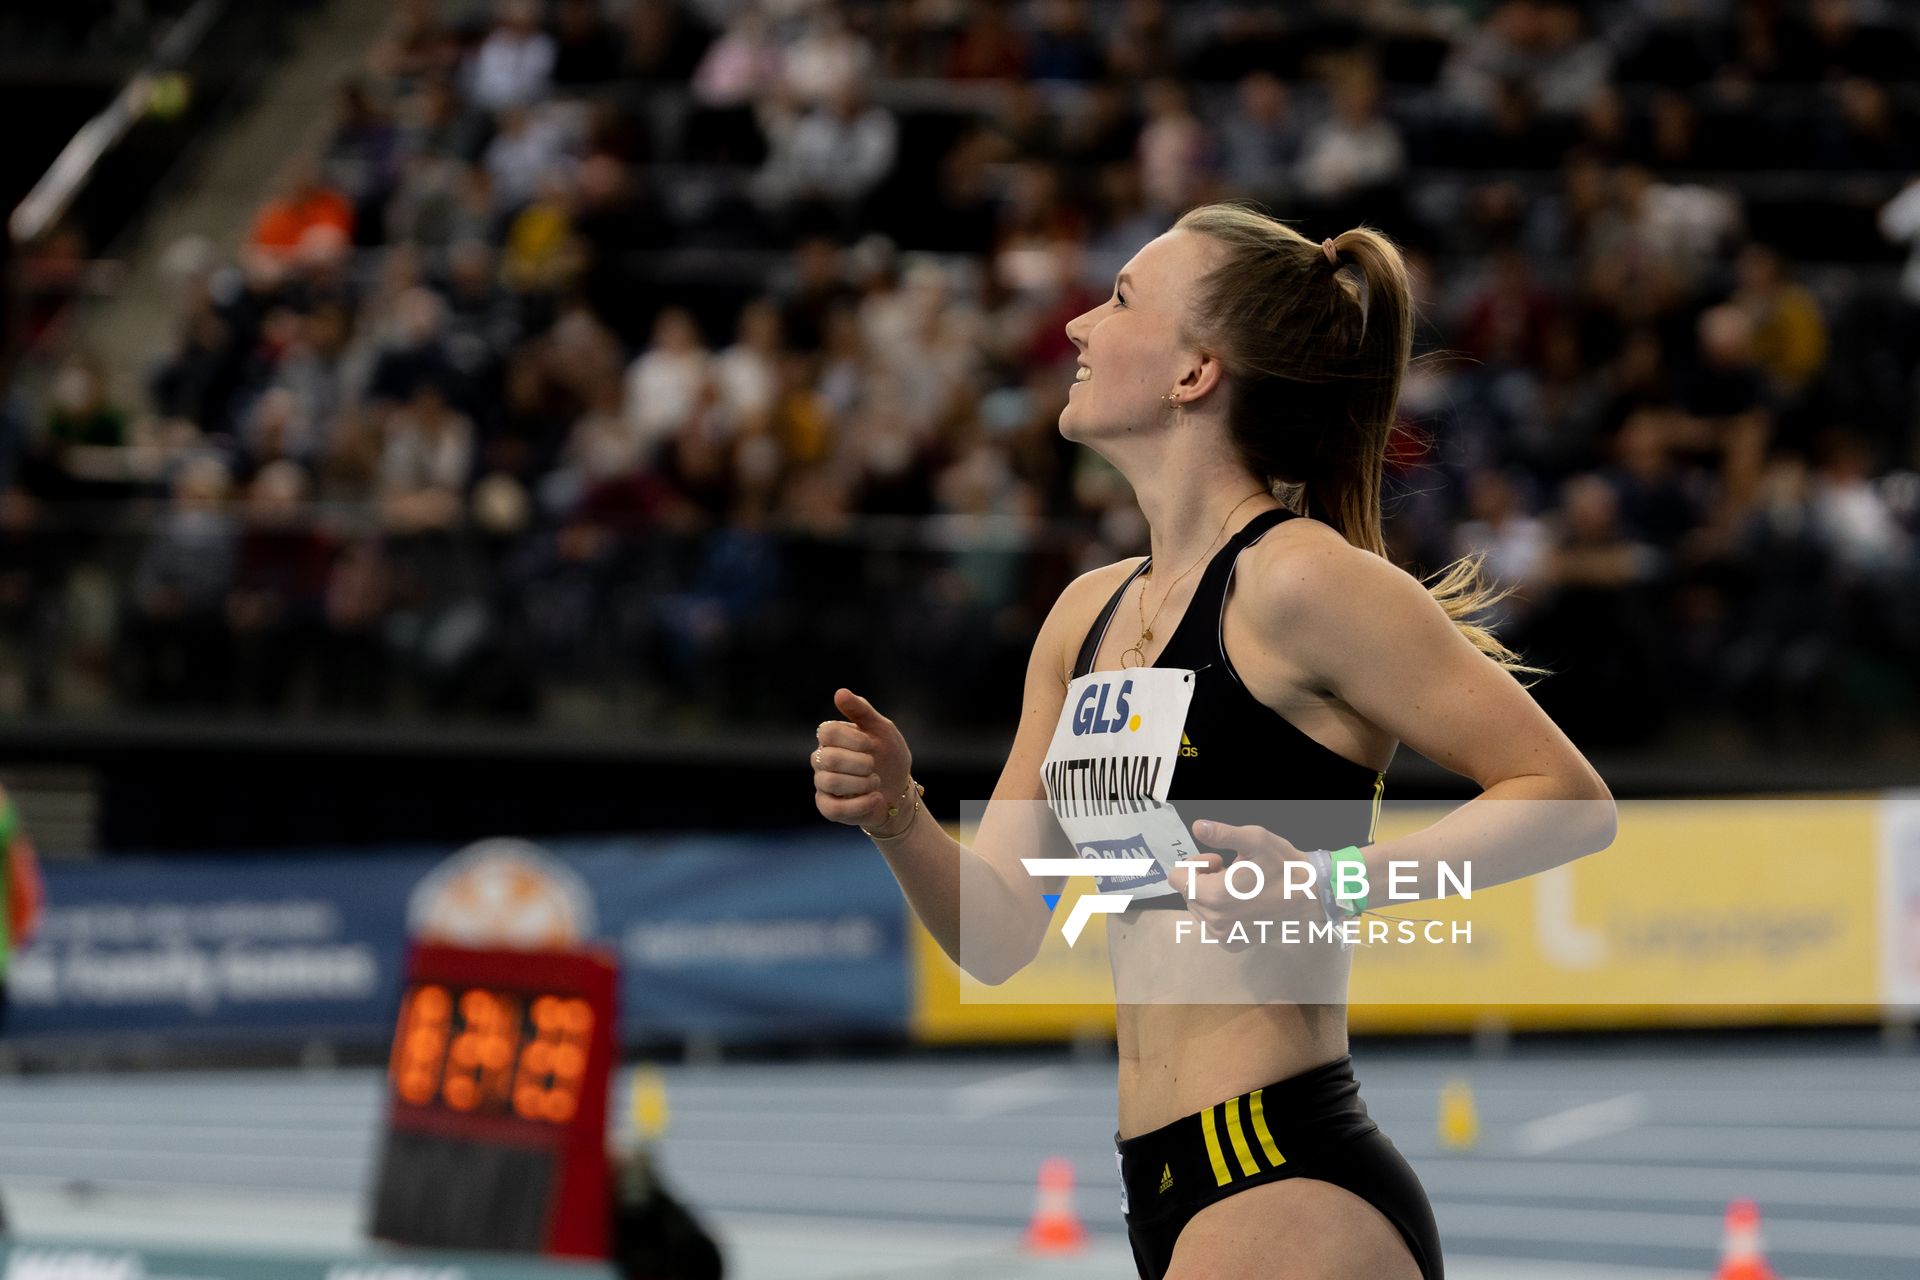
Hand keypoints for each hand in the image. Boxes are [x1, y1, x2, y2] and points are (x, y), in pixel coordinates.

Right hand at [812, 688, 915, 834]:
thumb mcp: (882, 729)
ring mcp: (822, 783)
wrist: (900, 790)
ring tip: (874, 782)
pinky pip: (833, 808)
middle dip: (861, 764)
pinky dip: (860, 804)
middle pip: (828, 758)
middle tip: (873, 766)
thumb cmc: (888, 756)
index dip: (853, 740)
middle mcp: (821, 759)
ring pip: (831, 783)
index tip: (871, 744)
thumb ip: (862, 711)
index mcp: (831, 737)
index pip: (827, 732)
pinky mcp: (827, 807)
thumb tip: (839, 692)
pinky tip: (875, 798)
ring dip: (862, 784)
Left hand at [1178, 820, 1323, 934]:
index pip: (1177, 879)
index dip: (1195, 865)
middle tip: (1231, 871)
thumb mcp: (1255, 840)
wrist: (1312, 895)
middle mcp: (1215, 921)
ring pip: (1198, 909)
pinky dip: (1219, 912)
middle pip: (1187, 893)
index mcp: (1215, 895)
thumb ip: (1222, 834)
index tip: (1219, 861)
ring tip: (1238, 887)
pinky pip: (1211, 925)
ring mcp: (1223, 936)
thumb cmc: (1284, 865)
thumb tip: (1198, 826)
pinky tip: (1241, 903)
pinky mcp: (1233, 944)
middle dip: (1203, 879)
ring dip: (1210, 895)